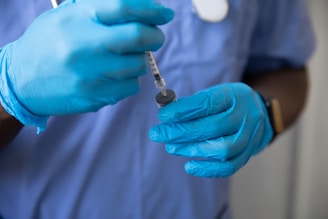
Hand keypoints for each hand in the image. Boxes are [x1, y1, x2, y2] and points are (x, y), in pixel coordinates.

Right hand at [0, 0, 173, 129]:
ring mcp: (89, 74)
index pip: (124, 7)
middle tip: (155, 37)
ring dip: (140, 59)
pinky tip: (114, 76)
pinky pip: (129, 87)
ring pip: (138, 65)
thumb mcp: (68, 16)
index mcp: (77, 19)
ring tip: (125, 58)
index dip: (151, 9)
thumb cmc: (49, 43)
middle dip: (155, 36)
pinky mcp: (93, 96)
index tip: (165, 14)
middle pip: (138, 37)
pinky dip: (130, 79)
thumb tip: (141, 10)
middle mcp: (83, 45)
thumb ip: (101, 11)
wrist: (21, 80)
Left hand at [149, 83, 272, 177]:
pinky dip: (208, 169)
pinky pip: (229, 167)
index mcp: (235, 96)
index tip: (163, 115)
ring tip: (170, 147)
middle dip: (181, 132)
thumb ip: (195, 104)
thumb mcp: (216, 93)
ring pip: (222, 149)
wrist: (261, 115)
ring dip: (192, 149)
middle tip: (158, 134)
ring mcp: (249, 138)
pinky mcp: (247, 155)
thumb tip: (168, 115)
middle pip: (212, 127)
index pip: (208, 103)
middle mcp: (245, 117)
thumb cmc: (230, 103)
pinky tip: (189, 166)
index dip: (183, 110)